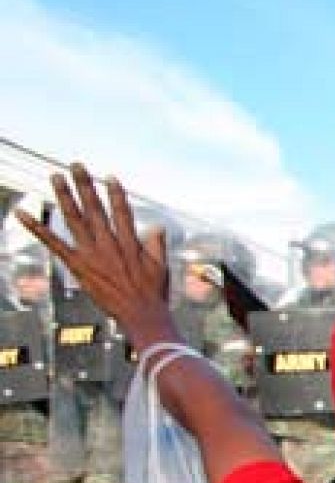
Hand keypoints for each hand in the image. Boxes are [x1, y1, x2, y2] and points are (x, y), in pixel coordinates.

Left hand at [15, 164, 178, 348]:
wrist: (141, 316)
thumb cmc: (152, 295)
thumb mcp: (161, 267)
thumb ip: (156, 244)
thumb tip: (156, 226)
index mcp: (130, 243)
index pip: (121, 212)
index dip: (115, 193)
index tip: (110, 178)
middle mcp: (109, 244)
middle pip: (95, 208)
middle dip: (85, 185)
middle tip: (76, 166)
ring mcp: (92, 254)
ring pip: (75, 219)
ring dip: (65, 196)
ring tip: (56, 178)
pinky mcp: (77, 266)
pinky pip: (53, 243)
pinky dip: (37, 227)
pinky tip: (23, 214)